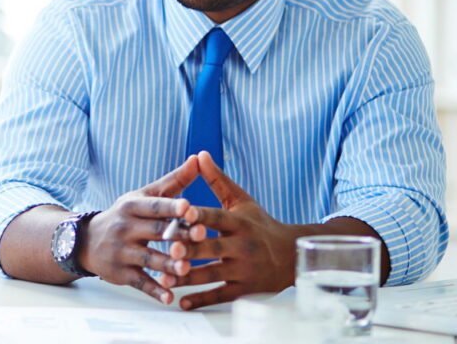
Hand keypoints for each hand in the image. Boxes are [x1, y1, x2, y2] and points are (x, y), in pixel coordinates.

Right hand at [78, 155, 207, 304]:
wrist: (88, 241)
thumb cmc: (126, 215)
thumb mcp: (144, 196)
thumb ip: (173, 181)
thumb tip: (198, 159)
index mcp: (132, 206)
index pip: (154, 205)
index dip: (171, 206)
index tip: (189, 206)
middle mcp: (125, 227)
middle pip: (154, 231)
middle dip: (177, 234)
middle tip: (201, 235)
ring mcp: (121, 252)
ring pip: (148, 259)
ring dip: (168, 264)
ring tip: (187, 269)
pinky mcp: (120, 273)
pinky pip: (140, 282)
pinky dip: (154, 290)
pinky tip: (170, 297)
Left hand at [161, 151, 296, 309]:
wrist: (290, 255)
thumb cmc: (259, 224)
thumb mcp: (241, 200)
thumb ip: (218, 180)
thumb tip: (199, 155)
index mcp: (240, 222)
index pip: (217, 217)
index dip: (200, 215)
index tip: (182, 212)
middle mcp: (243, 246)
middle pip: (212, 247)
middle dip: (191, 249)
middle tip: (168, 249)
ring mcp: (244, 269)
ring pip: (213, 273)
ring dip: (189, 276)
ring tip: (166, 277)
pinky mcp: (244, 289)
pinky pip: (220, 295)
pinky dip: (201, 299)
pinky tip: (182, 301)